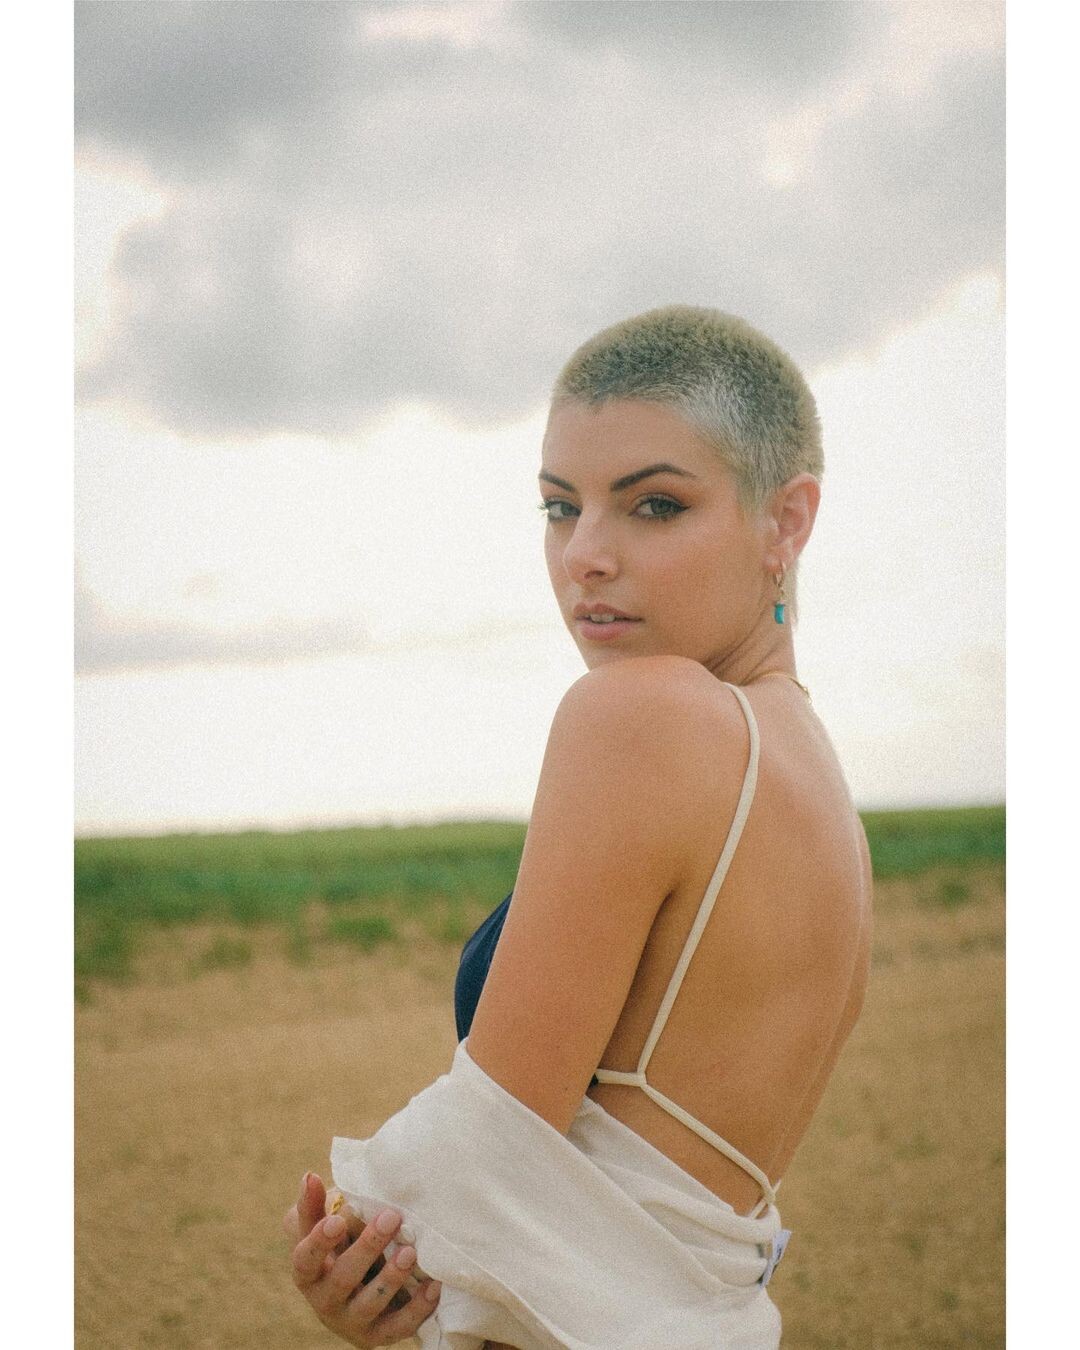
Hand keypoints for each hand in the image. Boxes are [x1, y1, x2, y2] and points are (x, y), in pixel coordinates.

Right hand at [285, 1171, 441, 1346]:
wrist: (356, 1291)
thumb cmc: (338, 1247)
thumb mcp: (322, 1226)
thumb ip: (314, 1204)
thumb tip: (310, 1177)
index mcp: (308, 1273)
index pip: (304, 1260)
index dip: (319, 1242)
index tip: (337, 1220)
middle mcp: (325, 1302)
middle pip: (342, 1279)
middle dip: (367, 1248)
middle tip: (391, 1217)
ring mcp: (352, 1321)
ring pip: (370, 1304)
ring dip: (391, 1278)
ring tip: (410, 1252)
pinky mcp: (379, 1334)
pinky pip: (399, 1327)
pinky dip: (417, 1308)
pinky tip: (433, 1287)